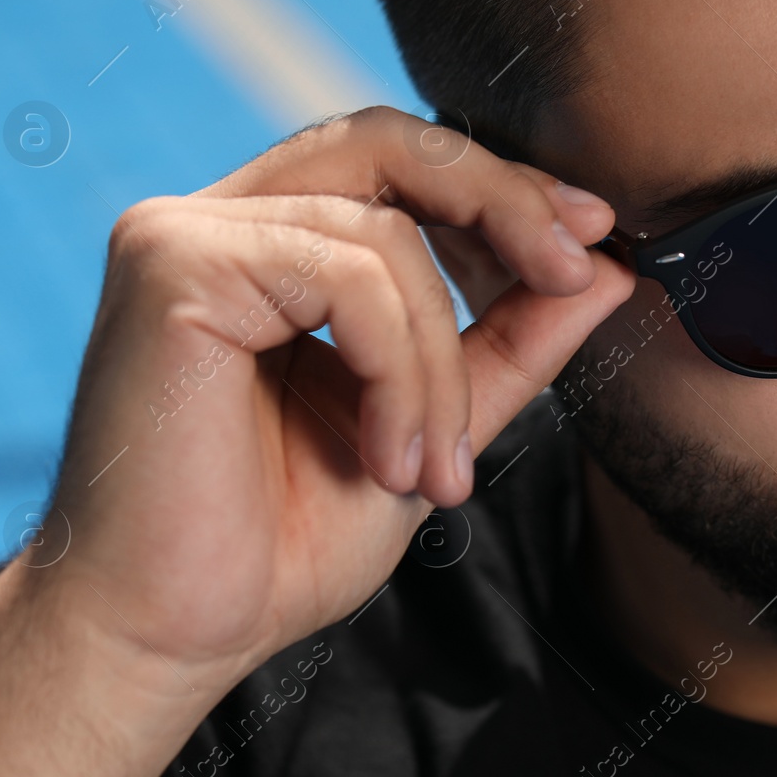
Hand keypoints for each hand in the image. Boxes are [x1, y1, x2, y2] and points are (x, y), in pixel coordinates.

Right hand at [32, 106, 633, 693]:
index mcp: (268, 247)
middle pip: (388, 143)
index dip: (499, 187)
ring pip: (384, 236)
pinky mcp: (171, 266)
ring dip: (441, 363)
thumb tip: (605, 266)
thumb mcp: (432, 422)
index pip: (396, 163)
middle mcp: (217, 221)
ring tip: (433, 471)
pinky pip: (345, 276)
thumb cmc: (282, 540)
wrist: (174, 633)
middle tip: (575, 271)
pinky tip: (388, 458)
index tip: (591, 239)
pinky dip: (400, 370)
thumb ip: (511, 340)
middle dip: (502, 202)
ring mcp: (183, 235)